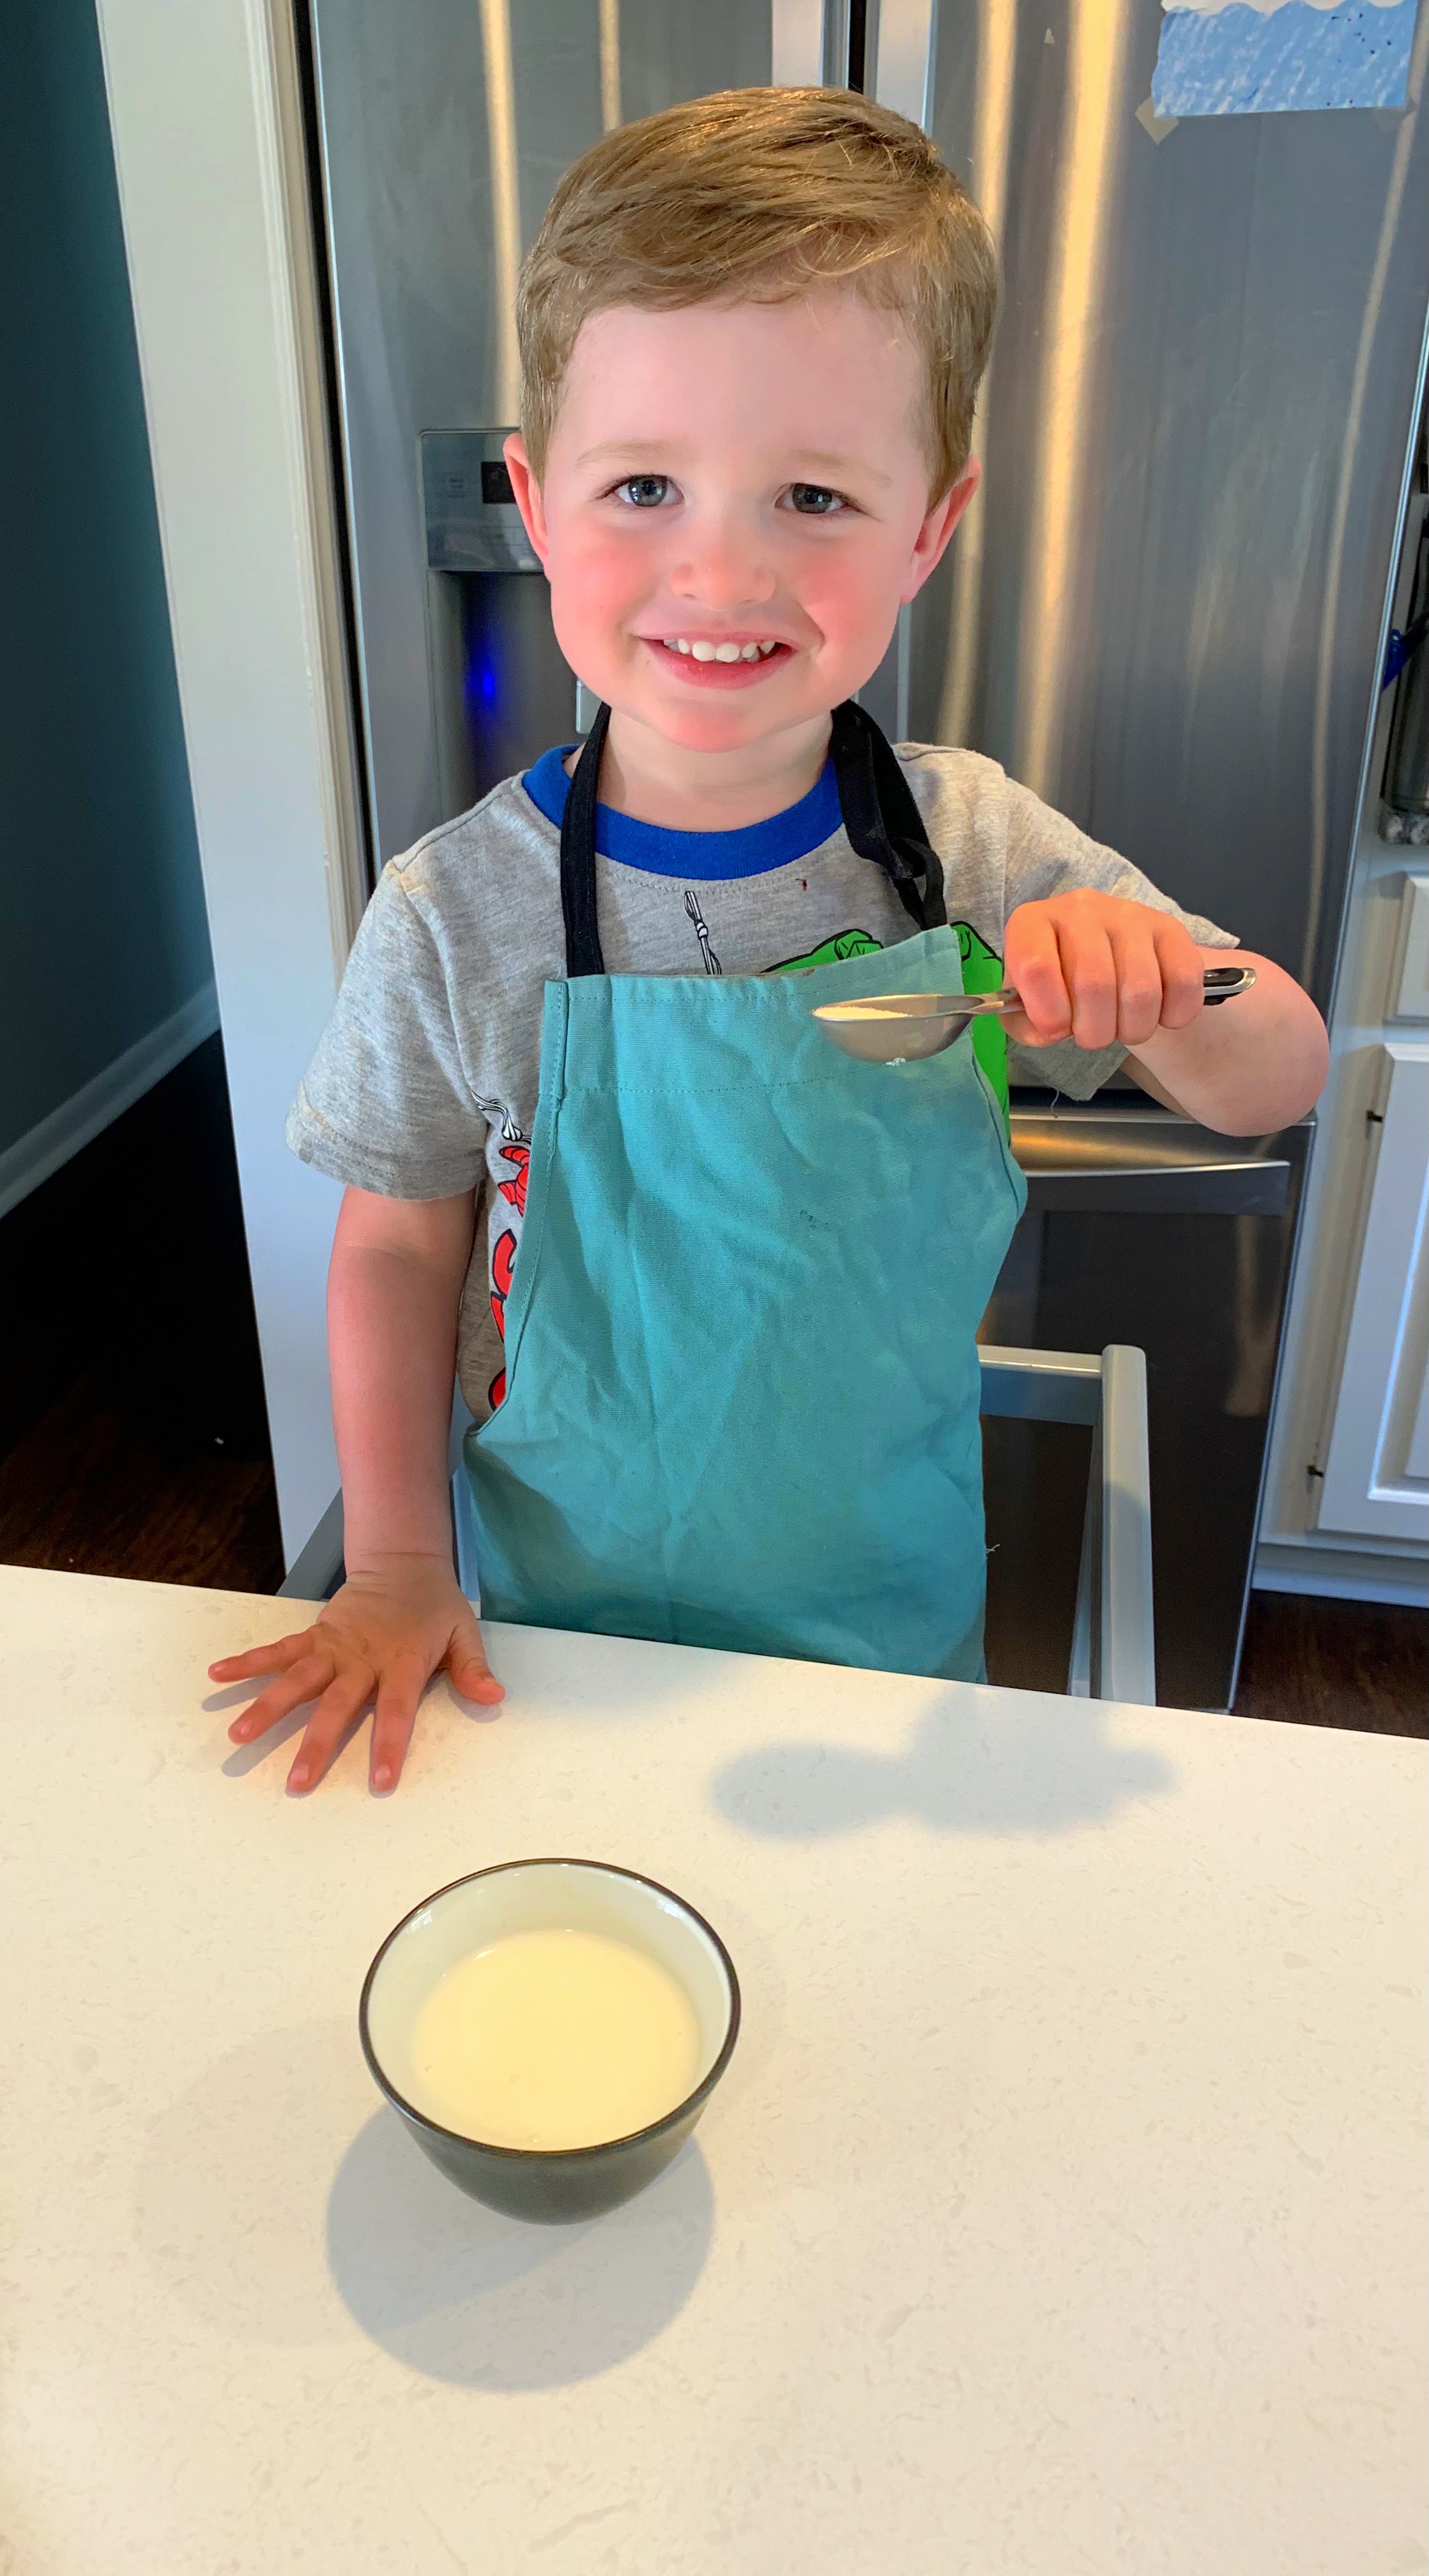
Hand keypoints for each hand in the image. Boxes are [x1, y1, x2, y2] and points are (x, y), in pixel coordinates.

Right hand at [208, 1552, 503, 1794]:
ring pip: (297, 1679)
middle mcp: (362, 1658)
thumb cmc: (435, 1606)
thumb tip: (494, 1696)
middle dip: (316, 1743)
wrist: (403, 1562)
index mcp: (401, 1662)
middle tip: (297, 1780)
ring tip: (239, 1734)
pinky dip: (247, 1662)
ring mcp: (333, 1646)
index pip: (397, 1711)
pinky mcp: (315, 1635)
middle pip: (336, 1705)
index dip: (390, 1745)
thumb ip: (473, 1668)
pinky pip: (278, 1650)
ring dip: (267, 1706)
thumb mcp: (463, 1632)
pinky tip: (216, 1676)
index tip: (381, 1782)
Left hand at [1002, 890, 1204, 1051]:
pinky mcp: (1171, 929)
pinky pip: (1182, 982)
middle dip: (1094, 1032)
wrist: (1107, 958)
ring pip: (1140, 990)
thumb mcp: (1026, 1005)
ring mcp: (1130, 915)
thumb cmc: (1059, 984)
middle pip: (1094, 984)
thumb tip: (1050, 1030)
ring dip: (1133, 1029)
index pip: (1035, 966)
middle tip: (1093, 1036)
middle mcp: (1081, 909)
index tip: (1057, 1030)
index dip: (1048, 1013)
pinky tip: (1158, 1015)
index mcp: (1034, 922)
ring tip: (1123, 1028)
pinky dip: (1173, 1015)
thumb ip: (1025, 1023)